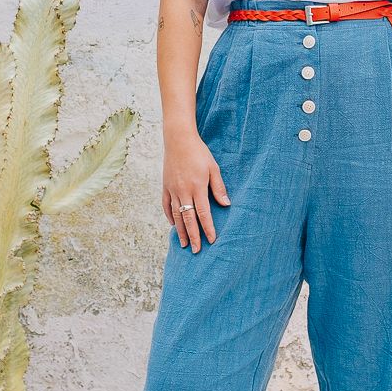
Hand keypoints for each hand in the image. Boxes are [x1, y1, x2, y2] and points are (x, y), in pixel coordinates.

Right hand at [162, 131, 230, 251]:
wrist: (178, 139)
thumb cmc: (199, 153)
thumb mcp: (213, 168)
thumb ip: (219, 188)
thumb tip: (226, 205)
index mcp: (197, 187)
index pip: (203, 213)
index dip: (208, 228)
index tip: (212, 240)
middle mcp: (183, 191)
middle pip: (189, 219)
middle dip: (193, 236)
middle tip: (197, 250)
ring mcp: (172, 190)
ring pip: (176, 215)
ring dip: (181, 231)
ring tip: (184, 244)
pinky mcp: (165, 186)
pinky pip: (166, 205)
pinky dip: (170, 216)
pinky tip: (174, 225)